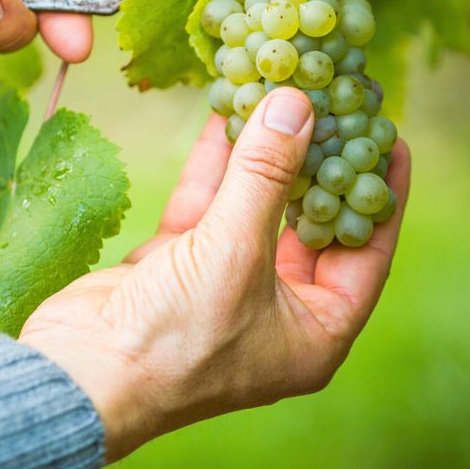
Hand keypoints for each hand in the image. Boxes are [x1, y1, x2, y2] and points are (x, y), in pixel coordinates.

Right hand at [19, 88, 410, 459]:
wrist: (81, 374)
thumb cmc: (176, 337)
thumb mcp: (235, 250)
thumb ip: (267, 173)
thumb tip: (297, 104)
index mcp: (315, 330)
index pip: (365, 250)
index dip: (378, 191)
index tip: (388, 136)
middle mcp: (275, 309)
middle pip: (307, 222)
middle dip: (315, 162)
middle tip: (333, 104)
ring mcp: (222, 285)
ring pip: (252, 206)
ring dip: (261, 153)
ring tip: (280, 94)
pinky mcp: (175, 265)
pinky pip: (206, 205)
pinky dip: (213, 164)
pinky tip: (224, 114)